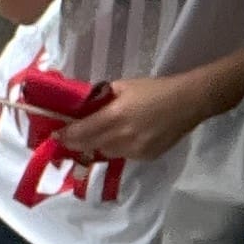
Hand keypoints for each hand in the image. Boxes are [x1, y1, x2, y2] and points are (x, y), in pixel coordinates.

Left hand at [49, 69, 204, 163]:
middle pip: (91, 146)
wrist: (188, 103)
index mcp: (116, 116)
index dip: (66, 136)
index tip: (54, 136)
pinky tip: (122, 137)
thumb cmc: (155, 89)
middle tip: (66, 139)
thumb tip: (85, 106)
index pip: (82, 132)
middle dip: (77, 143)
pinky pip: (123, 155)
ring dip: (98, 145)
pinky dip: (117, 147)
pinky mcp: (146, 157)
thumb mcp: (124, 86)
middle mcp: (124, 138)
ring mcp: (136, 151)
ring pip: (106, 152)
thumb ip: (103, 98)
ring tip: (96, 136)